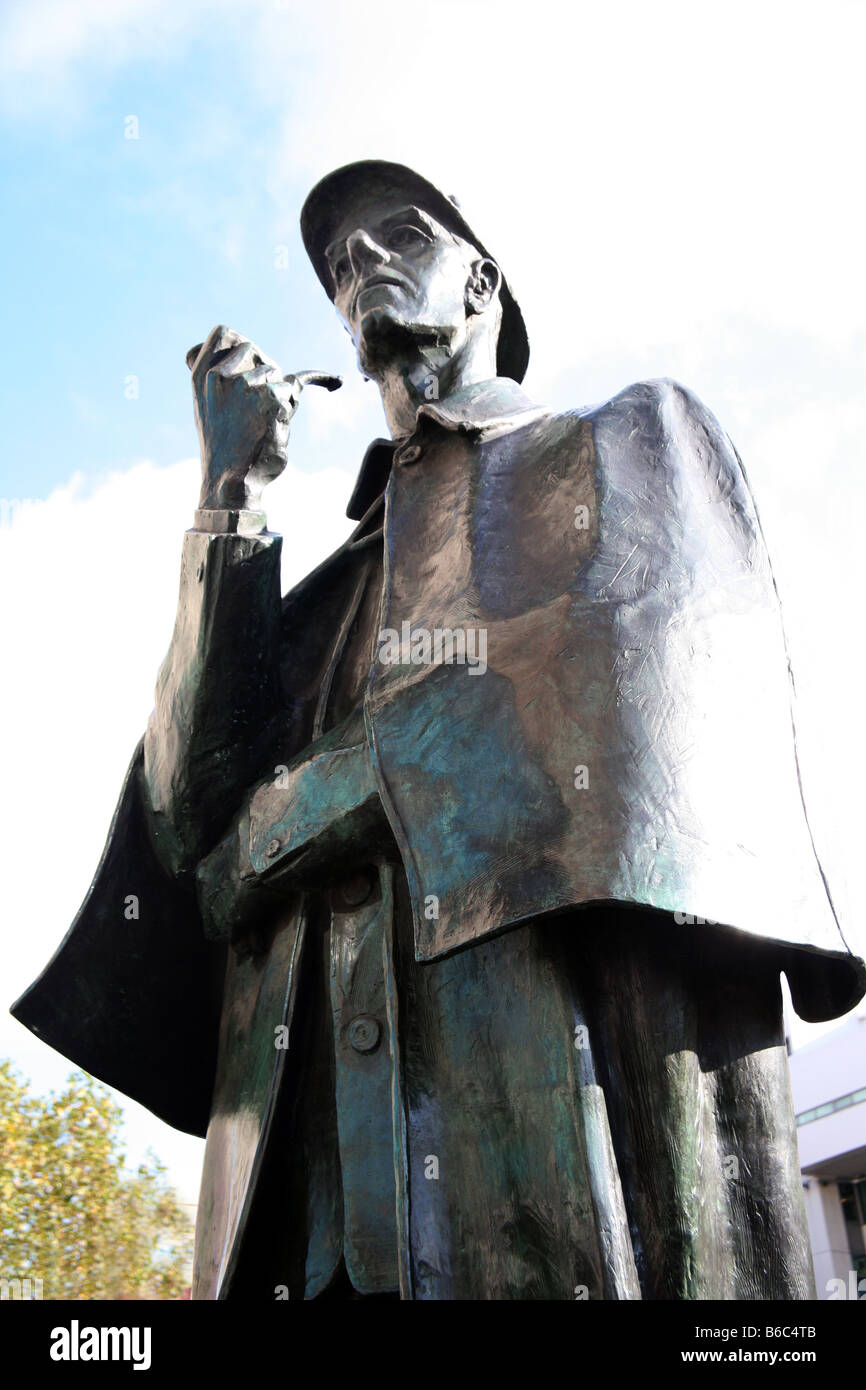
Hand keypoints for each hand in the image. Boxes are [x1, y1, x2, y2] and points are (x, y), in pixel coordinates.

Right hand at [186, 325, 340, 511]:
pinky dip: (320, 380)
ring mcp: (247, 387)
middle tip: (258, 404)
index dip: (240, 343)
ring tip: (267, 421)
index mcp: (201, 376)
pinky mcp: (272, 401)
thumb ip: (215, 374)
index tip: (251, 358)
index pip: (223, 333)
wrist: (232, 479)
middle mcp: (220, 376)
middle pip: (257, 353)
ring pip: (277, 375)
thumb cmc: (224, 444)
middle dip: (265, 373)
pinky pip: (297, 385)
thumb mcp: (207, 405)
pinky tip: (334, 382)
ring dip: (279, 394)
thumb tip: (232, 347)